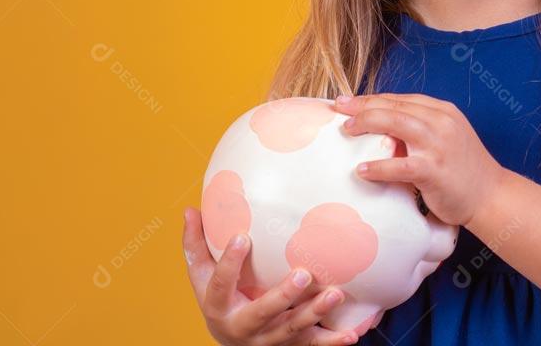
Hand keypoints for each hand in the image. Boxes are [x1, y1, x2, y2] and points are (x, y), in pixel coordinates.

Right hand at [182, 207, 360, 344]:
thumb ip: (196, 244)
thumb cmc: (219, 299)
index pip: (220, 284)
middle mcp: (243, 327)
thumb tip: (190, 209)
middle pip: (263, 312)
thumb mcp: (201, 276)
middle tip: (305, 274)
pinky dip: (332, 341)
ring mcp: (268, 340)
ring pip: (293, 329)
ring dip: (315, 313)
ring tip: (336, 293)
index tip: (243, 236)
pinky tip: (351, 334)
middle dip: (284, 296)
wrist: (232, 343)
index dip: (229, 262)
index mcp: (218, 306)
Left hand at [332, 92, 505, 225]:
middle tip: (338, 108)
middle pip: (394, 106)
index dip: (372, 98)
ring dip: (367, 123)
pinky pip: (400, 165)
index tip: (348, 101)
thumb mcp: (445, 138)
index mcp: (442, 111)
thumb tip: (380, 130)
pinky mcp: (434, 170)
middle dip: (362, 105)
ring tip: (346, 130)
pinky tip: (361, 170)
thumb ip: (419, 130)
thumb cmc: (463, 170)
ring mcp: (439, 144)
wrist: (491, 196)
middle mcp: (441, 122)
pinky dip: (378, 166)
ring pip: (396, 123)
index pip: (400, 99)